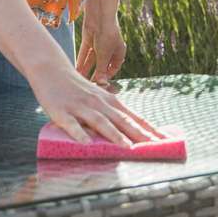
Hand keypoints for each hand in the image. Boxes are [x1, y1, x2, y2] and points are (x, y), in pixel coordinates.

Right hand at [28, 56, 165, 145]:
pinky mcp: (61, 112)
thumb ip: (112, 114)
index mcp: (110, 101)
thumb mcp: (98, 97)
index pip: (134, 117)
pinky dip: (79, 134)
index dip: (150, 130)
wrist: (51, 68)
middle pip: (122, 120)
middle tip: (156, 146)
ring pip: (100, 122)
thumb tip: (131, 132)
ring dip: (115, 135)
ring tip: (128, 148)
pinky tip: (86, 144)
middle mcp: (98, 103)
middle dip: (140, 134)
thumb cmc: (77, 87)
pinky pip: (71, 125)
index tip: (167, 140)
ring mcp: (80, 107)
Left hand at [76, 10, 126, 84]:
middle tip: (88, 85)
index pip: (113, 68)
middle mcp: (109, 49)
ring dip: (86, 69)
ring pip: (91, 60)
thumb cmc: (107, 33)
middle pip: (101, 65)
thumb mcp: (104, 54)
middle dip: (94, 74)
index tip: (99, 84)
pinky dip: (81, 60)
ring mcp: (98, 44)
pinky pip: (85, 53)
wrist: (100, 14)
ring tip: (80, 79)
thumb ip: (101, 69)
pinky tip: (76, 69)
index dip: (107, 76)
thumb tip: (101, 83)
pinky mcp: (89, 40)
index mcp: (118, 52)